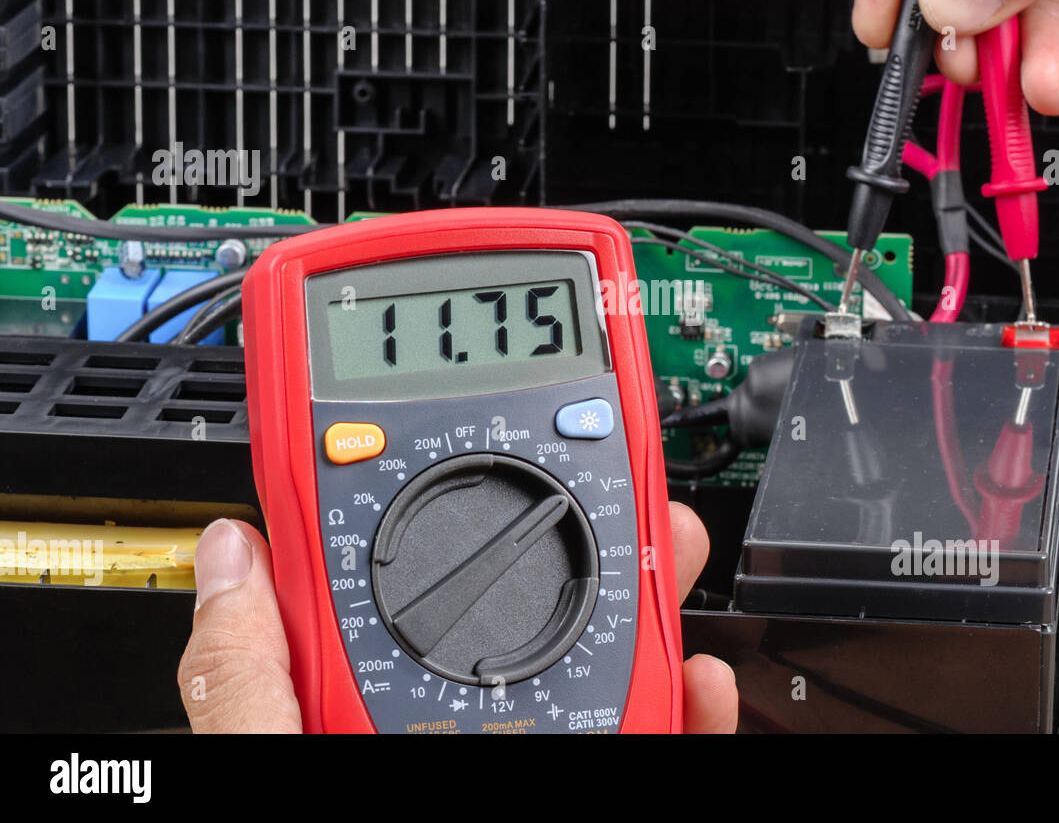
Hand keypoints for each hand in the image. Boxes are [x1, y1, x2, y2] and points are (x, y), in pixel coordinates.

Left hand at [177, 504, 737, 732]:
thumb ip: (243, 688)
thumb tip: (227, 558)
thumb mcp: (283, 773)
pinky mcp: (589, 766)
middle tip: (598, 461)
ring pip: (589, 655)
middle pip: (504, 600)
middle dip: (564, 516)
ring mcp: (520, 747)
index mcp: (344, 712)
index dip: (408, 492)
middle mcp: (437, 725)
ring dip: (639, 590)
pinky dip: (678, 701)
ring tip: (661, 540)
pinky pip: (643, 731)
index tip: (450, 427)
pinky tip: (689, 670)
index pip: (373, 583)